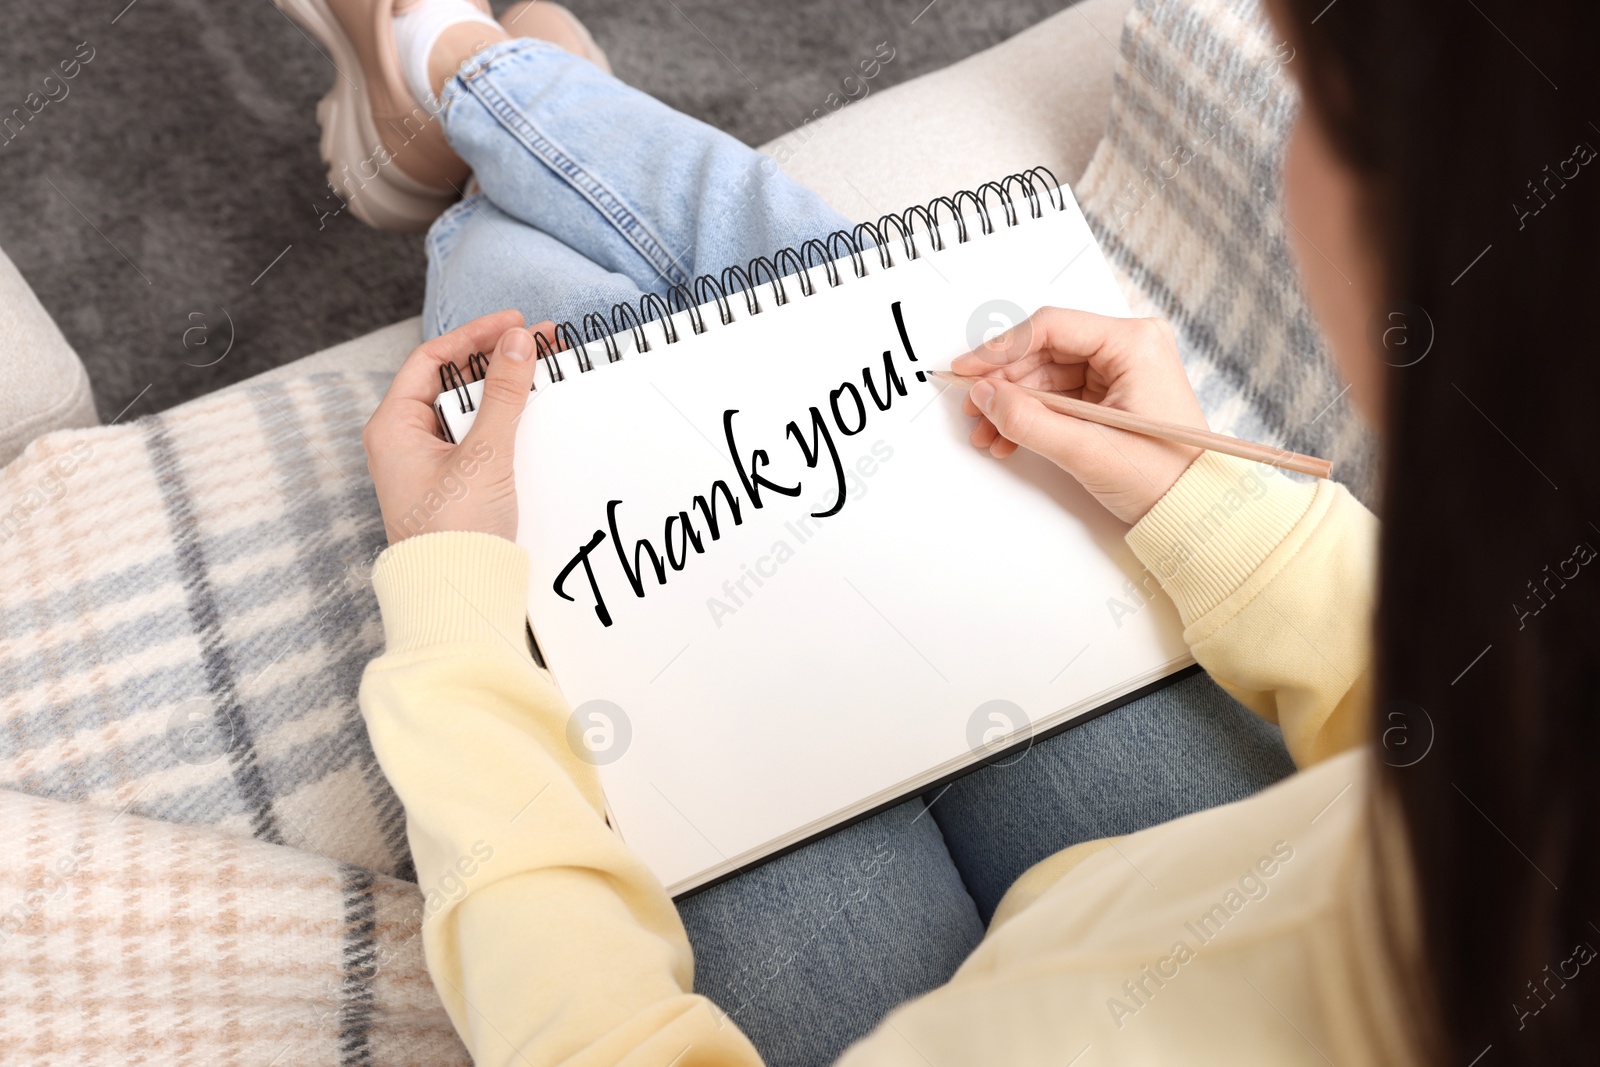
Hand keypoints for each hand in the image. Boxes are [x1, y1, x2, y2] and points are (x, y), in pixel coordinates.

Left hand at [363, 310, 552, 543]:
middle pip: (452, 381)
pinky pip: (477, 438)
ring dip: (504, 390)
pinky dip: (504, 421)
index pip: (432, 359)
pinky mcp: (452, 484)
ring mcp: (429, 463)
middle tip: (539, 344)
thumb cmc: (454, 533)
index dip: (475, 336)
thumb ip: (505, 394)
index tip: (516, 323)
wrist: (457, 597)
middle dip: (496, 360)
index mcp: (393, 427)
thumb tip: (520, 342)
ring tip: (543, 372)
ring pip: (468, 409)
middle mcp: (405, 441)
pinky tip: (532, 414)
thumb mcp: (485, 455)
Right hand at [953, 309, 1205, 524]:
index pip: (1051, 327)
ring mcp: (1121, 369)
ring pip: (1046, 374)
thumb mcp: (1086, 450)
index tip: (969, 370)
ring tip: (988, 433)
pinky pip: (1059, 393)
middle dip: (1004, 383)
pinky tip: (1010, 437)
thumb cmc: (1161, 477)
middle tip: (974, 409)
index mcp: (1134, 344)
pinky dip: (1032, 414)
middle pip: (1044, 350)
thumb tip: (985, 395)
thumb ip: (1029, 420)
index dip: (1001, 348)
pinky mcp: (1113, 392)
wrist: (1191, 509)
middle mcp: (1129, 347)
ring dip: (1013, 403)